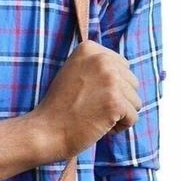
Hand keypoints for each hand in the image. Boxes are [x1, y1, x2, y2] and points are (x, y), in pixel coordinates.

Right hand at [30, 40, 141, 160]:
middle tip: (92, 110)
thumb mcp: (74, 73)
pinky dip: (120, 128)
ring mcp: (110, 79)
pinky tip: (100, 128)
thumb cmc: (59, 109)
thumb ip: (96, 67)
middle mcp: (101, 59)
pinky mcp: (115, 101)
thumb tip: (125, 71)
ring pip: (135, 100)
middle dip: (118, 100)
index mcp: (90, 48)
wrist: (45, 132)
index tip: (88, 97)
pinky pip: (133, 117)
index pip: (122, 67)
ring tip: (96, 118)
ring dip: (119, 115)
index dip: (110, 88)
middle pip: (132, 82)